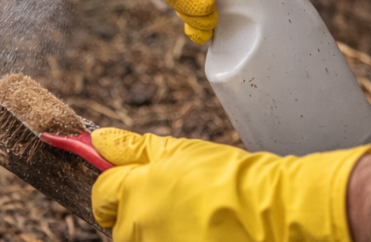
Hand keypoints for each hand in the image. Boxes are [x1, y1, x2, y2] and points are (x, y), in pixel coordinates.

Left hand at [90, 128, 370, 241]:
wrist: (273, 210)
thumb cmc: (229, 177)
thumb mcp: (180, 151)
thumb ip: (133, 148)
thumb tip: (98, 140)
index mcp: (136, 191)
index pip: (101, 194)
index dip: (112, 191)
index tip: (127, 190)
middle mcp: (140, 225)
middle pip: (119, 227)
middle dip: (136, 218)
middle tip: (171, 207)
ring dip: (156, 235)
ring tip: (191, 224)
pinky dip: (175, 241)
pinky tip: (200, 234)